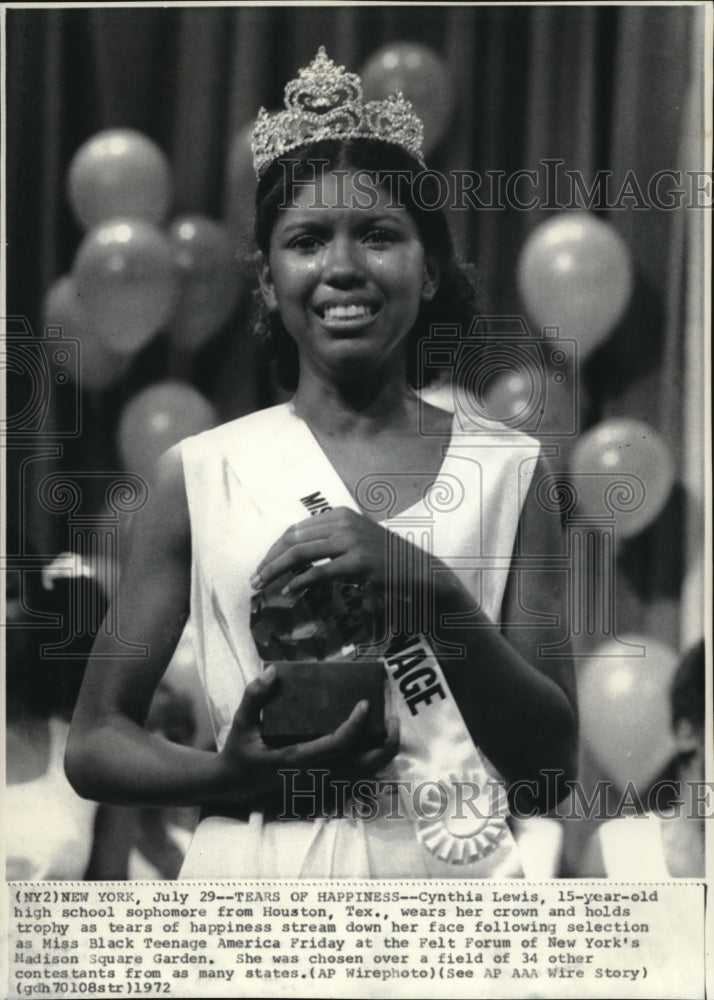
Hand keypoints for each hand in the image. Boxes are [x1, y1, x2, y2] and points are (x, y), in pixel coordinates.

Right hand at [217, 665, 399, 805]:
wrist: (233, 786)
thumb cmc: (240, 750)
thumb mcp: (241, 722)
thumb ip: (254, 696)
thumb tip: (272, 671)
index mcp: (295, 760)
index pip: (335, 746)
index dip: (354, 726)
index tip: (365, 703)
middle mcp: (313, 776)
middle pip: (361, 767)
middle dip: (383, 745)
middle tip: (393, 719)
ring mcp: (319, 785)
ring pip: (362, 776)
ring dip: (381, 754)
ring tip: (389, 727)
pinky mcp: (321, 788)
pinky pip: (355, 778)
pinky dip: (371, 762)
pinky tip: (375, 742)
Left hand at [250, 506, 413, 595]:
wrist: (420, 572)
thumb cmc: (388, 561)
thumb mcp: (356, 544)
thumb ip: (330, 544)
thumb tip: (295, 558)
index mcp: (341, 514)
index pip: (296, 529)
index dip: (275, 548)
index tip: (263, 565)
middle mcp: (344, 523)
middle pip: (293, 538)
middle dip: (270, 559)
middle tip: (255, 578)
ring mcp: (351, 541)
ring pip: (300, 552)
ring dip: (276, 570)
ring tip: (262, 585)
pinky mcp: (358, 562)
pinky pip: (318, 572)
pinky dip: (299, 582)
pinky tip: (289, 592)